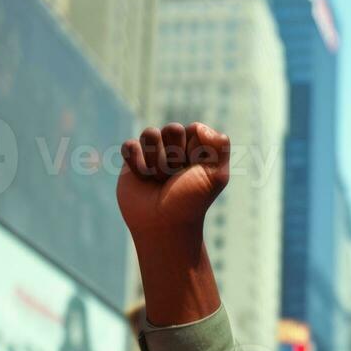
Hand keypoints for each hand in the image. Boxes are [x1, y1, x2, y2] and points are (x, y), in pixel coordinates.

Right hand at [117, 123, 229, 244]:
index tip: (194, 172)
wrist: (163, 224)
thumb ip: (220, 146)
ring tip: (159, 180)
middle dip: (174, 156)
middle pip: (172, 128)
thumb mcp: (216, 176)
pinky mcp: (132, 160)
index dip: (194, 151)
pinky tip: (143, 178)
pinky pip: (130, 145)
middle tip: (175, 177)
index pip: (194, 129)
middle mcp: (175, 148)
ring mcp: (153, 152)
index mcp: (197, 149)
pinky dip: (137, 163)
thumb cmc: (191, 201)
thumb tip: (197, 126)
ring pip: (149, 134)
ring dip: (155, 161)